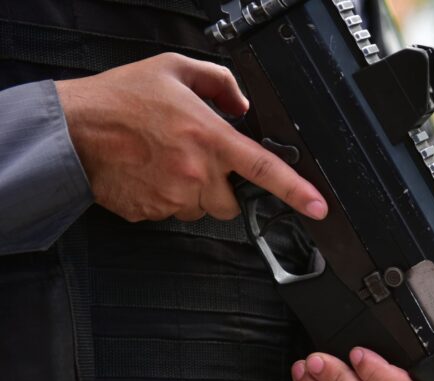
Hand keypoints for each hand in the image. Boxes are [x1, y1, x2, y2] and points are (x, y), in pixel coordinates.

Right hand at [55, 53, 327, 222]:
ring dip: (193, 193)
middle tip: (197, 161)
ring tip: (166, 163)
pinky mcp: (152, 213)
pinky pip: (172, 214)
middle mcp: (195, 172)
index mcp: (209, 138)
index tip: (318, 207)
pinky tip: (149, 174)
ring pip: (201, 210)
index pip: (264, 168)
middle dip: (222, 187)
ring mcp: (173, 197)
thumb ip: (218, 82)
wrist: (71, 130)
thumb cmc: (119, 99)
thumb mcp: (174, 69)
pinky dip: (166, 198)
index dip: (296, 191)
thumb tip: (241, 103)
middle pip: (231, 201)